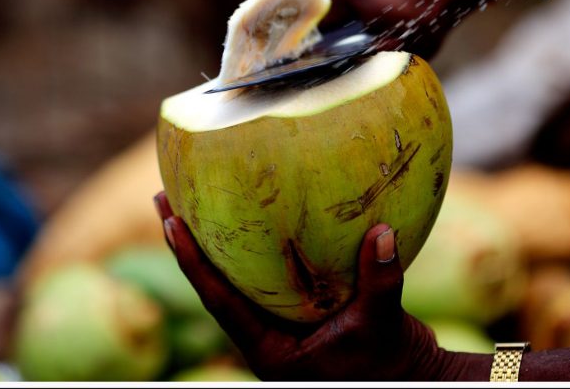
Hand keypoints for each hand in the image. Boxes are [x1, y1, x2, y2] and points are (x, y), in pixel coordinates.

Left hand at [154, 191, 446, 380]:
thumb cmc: (391, 364)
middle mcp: (265, 337)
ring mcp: (276, 325)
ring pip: (232, 279)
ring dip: (209, 242)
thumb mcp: (383, 326)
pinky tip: (245, 215)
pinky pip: (260, 275)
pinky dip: (247, 245)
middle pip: (213, 286)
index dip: (192, 263)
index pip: (219, 302)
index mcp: (270, 351)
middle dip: (185, 245)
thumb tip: (383, 232)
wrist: (407, 379)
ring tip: (187, 198)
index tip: (170, 224)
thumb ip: (380, 282)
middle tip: (163, 198)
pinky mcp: (292, 312)